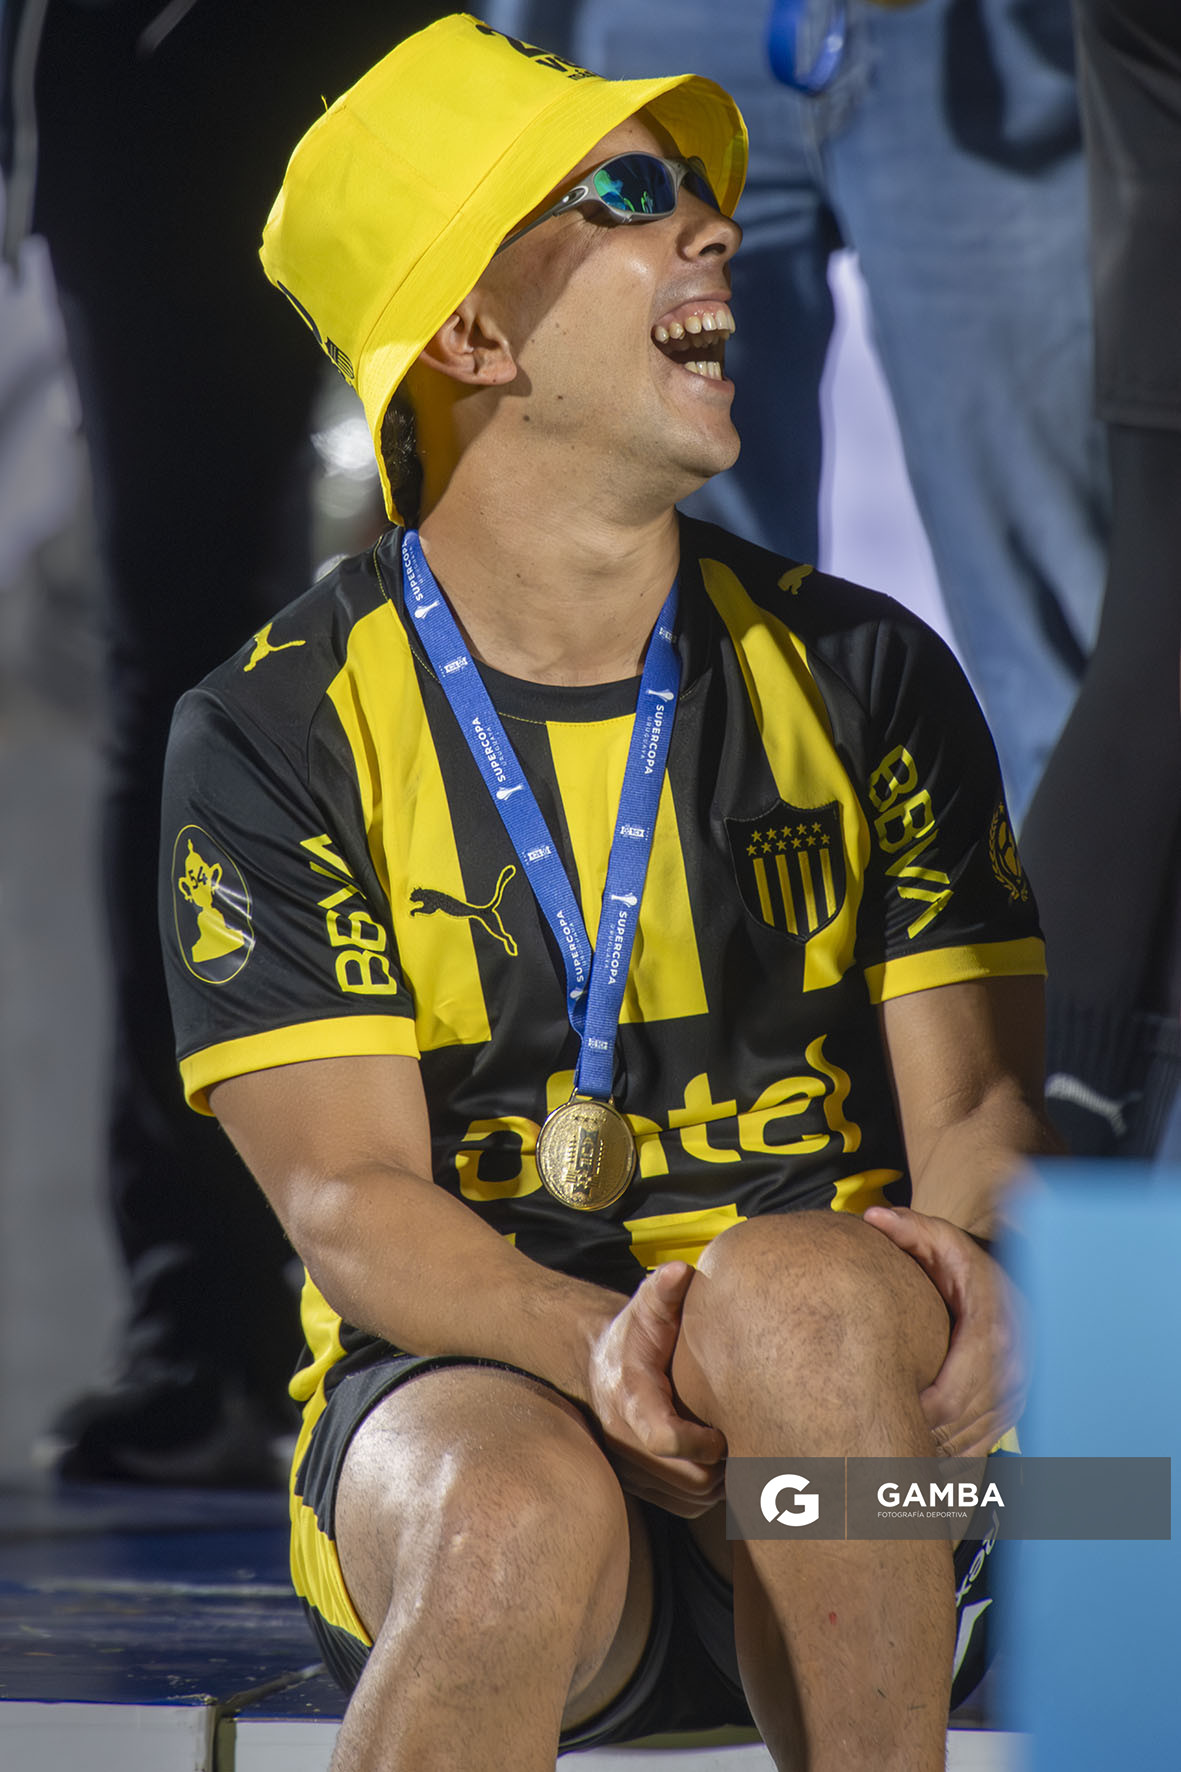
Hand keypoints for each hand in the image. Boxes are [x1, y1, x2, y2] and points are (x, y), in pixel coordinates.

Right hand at [587, 1262, 726, 1516]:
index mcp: (631, 1401)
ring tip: (738, 1451)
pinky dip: (709, 1494)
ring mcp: (632, 1469)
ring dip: (721, 1481)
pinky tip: (723, 1464)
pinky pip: (685, 1507)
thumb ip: (661, 1293)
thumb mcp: (643, 1309)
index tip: (723, 1429)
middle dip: (723, 1464)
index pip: (664, 1438)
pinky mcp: (642, 1486)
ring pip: (692, 1498)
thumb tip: (679, 1271)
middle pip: (689, 1478)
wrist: (597, 1366)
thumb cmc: (632, 1336)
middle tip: (746, 1440)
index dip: (701, 1440)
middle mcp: (626, 1443)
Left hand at [863, 1205, 1026, 1457]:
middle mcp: (1013, 1368)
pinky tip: (918, 1462)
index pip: (952, 1396)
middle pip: (960, 1425)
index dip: (915, 1414)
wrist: (1010, 1282)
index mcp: (995, 1332)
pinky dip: (952, 1461)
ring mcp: (1017, 1392)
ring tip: (887, 1454)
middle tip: (873, 1442)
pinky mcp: (1014, 1409)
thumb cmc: (967, 1266)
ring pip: (972, 1441)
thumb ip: (910, 1229)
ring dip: (932, 1452)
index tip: (879, 1413)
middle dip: (918, 1437)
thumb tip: (874, 1217)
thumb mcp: (942, 1241)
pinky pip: (983, 1447)